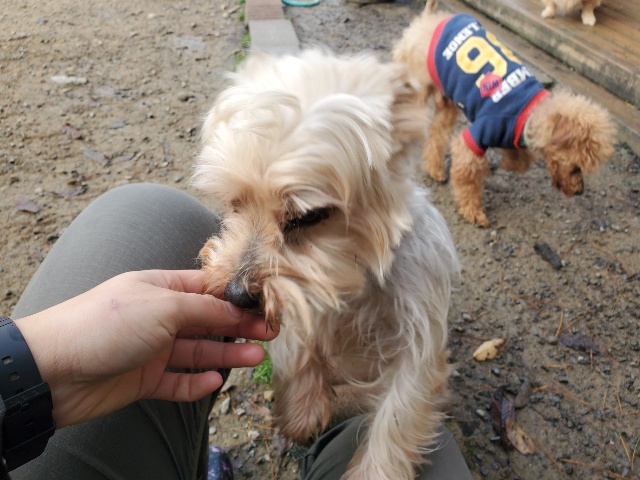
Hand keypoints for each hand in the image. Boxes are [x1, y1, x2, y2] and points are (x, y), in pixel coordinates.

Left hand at [14, 270, 276, 428]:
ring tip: (256, 358)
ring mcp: (151, 348)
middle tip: (270, 332)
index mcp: (161, 288)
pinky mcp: (143, 379)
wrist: (53, 369)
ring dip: (227, 355)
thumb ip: (204, 308)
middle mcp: (158, 316)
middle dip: (239, 326)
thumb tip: (237, 308)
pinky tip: (214, 382)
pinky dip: (196, 382)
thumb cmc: (107, 324)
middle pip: (208, 321)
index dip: (237, 297)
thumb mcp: (163, 306)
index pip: (207, 289)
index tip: (266, 305)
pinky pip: (177, 381)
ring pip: (197, 351)